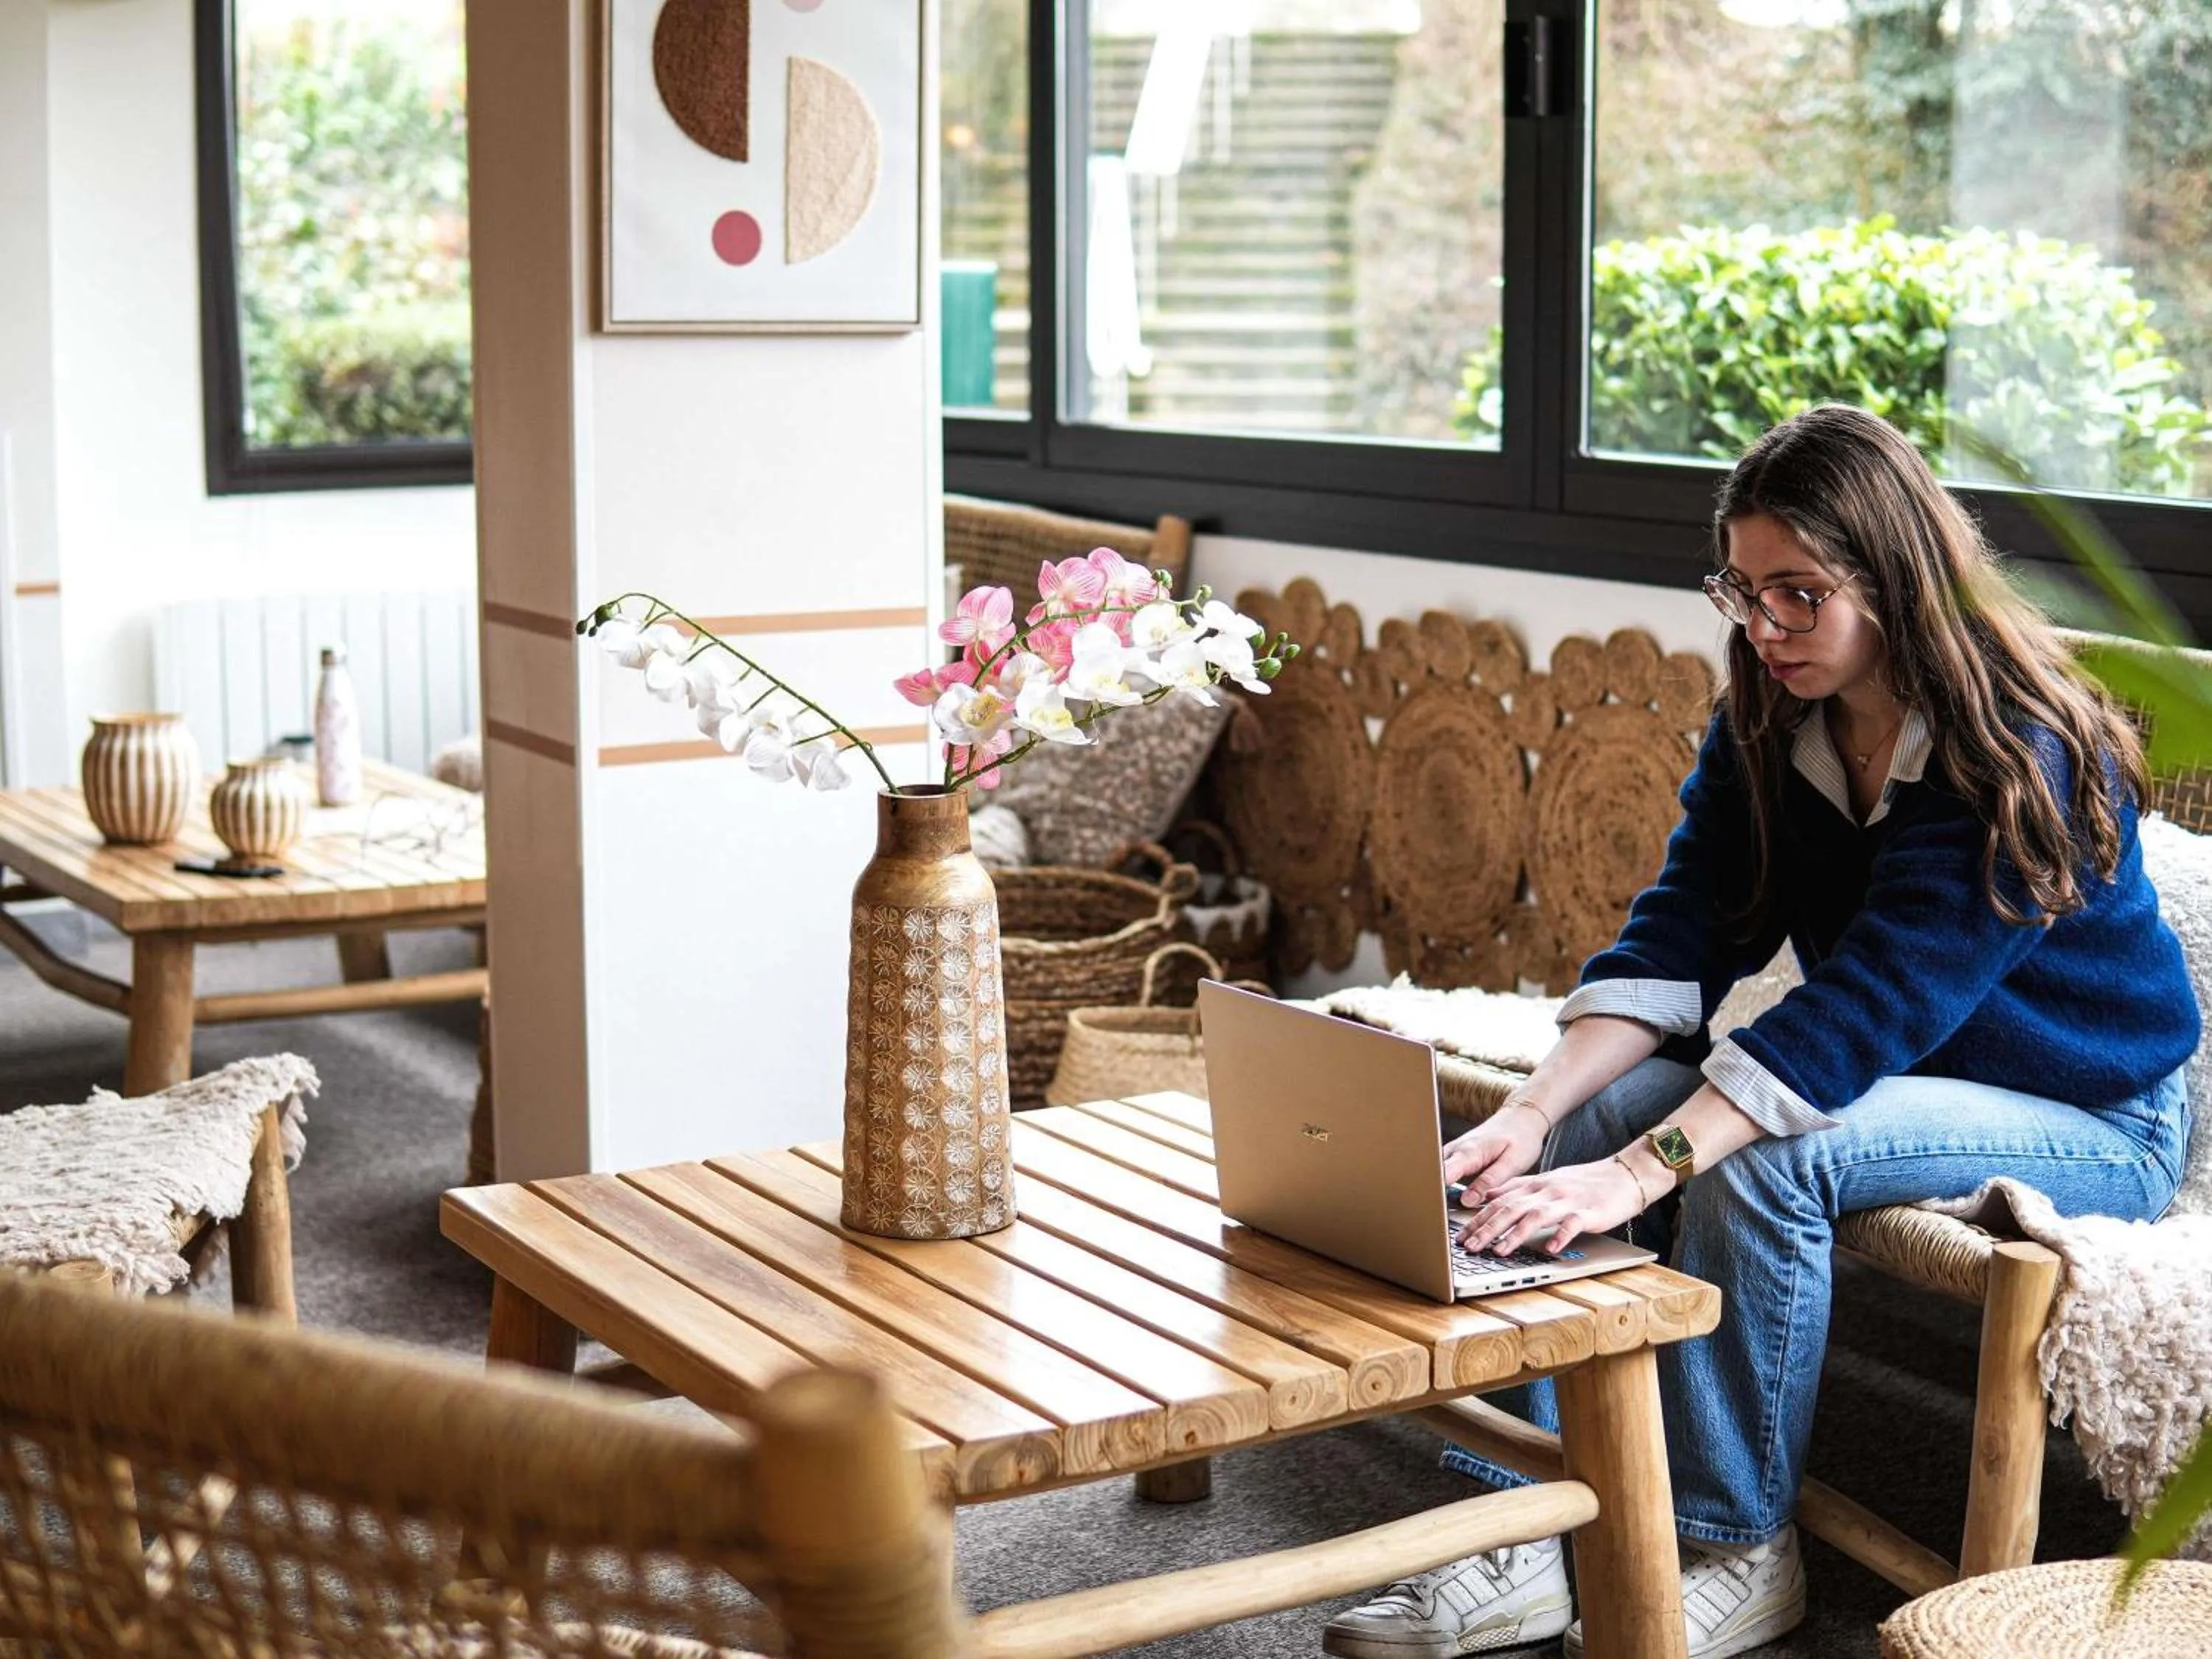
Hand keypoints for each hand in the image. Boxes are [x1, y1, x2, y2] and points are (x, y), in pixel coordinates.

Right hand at [1442, 1100, 1548, 1200]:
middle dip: (1437, 1195)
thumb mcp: (1512, 1164)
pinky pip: (1443, 1170)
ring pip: (1436, 1173)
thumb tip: (1467, 1200)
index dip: (1439, 1194)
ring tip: (1453, 1202)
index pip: (1442, 1175)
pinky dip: (1446, 1183)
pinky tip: (1457, 1192)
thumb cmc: (1520, 1137)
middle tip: (1447, 1211)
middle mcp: (1456, 1149)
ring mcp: (1453, 1150)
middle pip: (1434, 1175)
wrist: (1521, 1116)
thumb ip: (1488, 1182)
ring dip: (1440, 1189)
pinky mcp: (1456, 1154)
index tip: (1441, 1208)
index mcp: (1469, 1152)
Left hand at [1456, 1158, 1645, 1256]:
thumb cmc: (1585, 1182)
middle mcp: (1547, 1190)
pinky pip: (1573, 1224)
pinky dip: (1560, 1236)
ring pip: (1535, 1215)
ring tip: (1499, 1251)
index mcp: (1535, 1185)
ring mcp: (1568, 1200)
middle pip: (1511, 1208)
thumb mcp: (1547, 1181)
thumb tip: (1488, 1195)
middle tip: (1469, 1246)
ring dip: (1515, 1234)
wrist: (1625, 1173)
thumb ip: (1519, 1189)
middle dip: (1487, 1228)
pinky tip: (1550, 1249)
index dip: (1478, 1217)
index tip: (1460, 1235)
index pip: (1499, 1200)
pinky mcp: (1590, 1212)